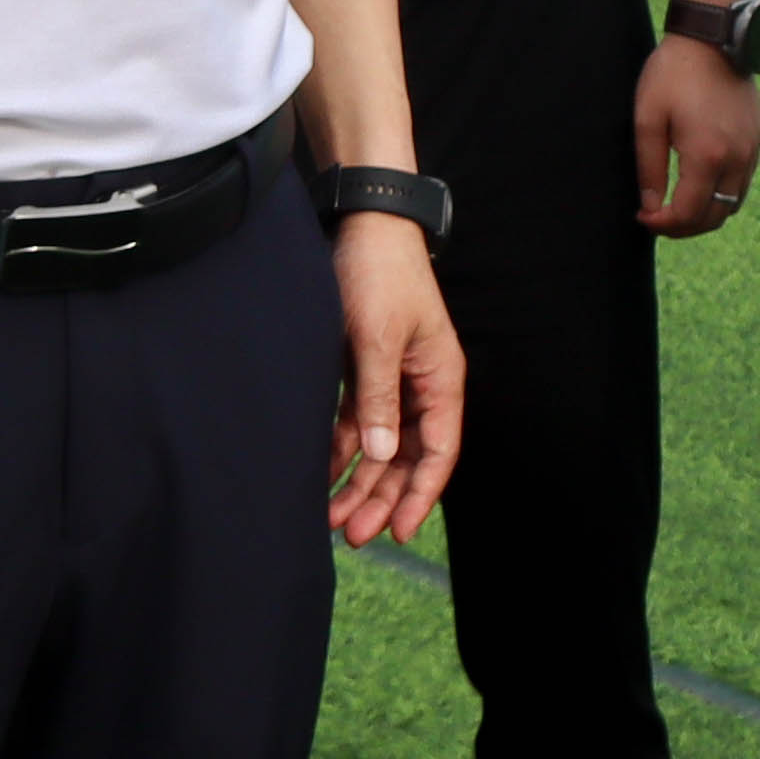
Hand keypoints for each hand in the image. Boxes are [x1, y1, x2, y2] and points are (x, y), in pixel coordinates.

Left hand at [328, 212, 462, 546]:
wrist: (361, 222)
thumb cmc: (380, 274)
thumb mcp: (377, 338)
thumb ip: (377, 399)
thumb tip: (379, 456)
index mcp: (439, 378)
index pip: (439, 451)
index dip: (420, 495)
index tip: (397, 531)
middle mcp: (420, 385)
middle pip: (406, 457)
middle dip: (381, 498)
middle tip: (352, 535)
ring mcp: (391, 379)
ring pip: (379, 445)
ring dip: (358, 481)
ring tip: (330, 517)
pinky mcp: (362, 369)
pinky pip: (355, 423)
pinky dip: (341, 451)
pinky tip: (320, 475)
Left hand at [634, 44, 759, 237]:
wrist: (713, 36)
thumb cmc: (674, 73)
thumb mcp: (648, 118)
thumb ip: (649, 168)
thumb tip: (650, 206)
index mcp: (707, 156)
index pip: (687, 214)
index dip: (662, 224)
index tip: (642, 216)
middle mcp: (736, 159)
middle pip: (713, 217)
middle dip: (683, 227)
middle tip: (657, 217)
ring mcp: (751, 150)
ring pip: (732, 205)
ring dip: (704, 214)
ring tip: (676, 205)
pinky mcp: (756, 140)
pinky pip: (742, 184)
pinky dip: (721, 195)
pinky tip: (698, 184)